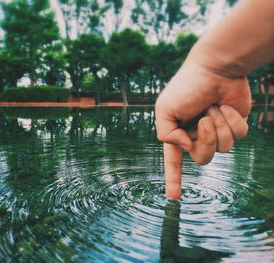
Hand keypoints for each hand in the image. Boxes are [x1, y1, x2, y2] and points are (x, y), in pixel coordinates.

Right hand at [155, 62, 250, 199]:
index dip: (173, 180)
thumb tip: (186, 147)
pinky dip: (232, 119)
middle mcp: (196, 135)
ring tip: (214, 106)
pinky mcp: (235, 125)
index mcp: (177, 133)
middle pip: (203, 158)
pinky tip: (226, 105)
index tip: (174, 199)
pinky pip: (239, 136)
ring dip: (219, 124)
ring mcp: (217, 131)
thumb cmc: (187, 86)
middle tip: (205, 118)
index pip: (173, 162)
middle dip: (206, 139)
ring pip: (223, 148)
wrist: (216, 68)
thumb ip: (165, 133)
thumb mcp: (164, 108)